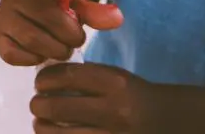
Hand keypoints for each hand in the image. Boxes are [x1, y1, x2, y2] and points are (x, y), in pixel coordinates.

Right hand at [0, 0, 123, 66]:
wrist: (51, 25)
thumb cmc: (64, 6)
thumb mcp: (79, 4)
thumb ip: (95, 10)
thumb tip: (116, 18)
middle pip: (38, 12)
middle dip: (65, 30)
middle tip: (78, 38)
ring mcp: (2, 17)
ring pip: (28, 37)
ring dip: (54, 48)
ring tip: (66, 49)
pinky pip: (12, 54)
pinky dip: (34, 58)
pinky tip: (44, 55)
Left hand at [32, 62, 160, 132]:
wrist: (168, 121)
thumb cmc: (134, 96)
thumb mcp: (115, 77)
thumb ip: (84, 77)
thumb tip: (45, 80)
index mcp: (114, 83)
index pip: (66, 76)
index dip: (45, 80)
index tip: (39, 83)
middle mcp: (112, 110)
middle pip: (57, 108)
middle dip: (38, 106)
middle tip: (36, 105)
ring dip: (42, 128)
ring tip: (40, 123)